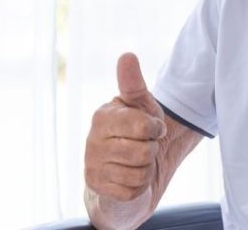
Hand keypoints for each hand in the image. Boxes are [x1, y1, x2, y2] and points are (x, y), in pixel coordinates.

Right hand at [85, 53, 167, 201]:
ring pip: (140, 172)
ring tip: (135, 162)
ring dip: (146, 169)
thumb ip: (134, 84)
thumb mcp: (140, 106)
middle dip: (151, 150)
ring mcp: (92, 166)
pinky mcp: (97, 190)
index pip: (144, 125)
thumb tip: (126, 55)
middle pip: (144, 151)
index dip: (156, 129)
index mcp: (103, 116)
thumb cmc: (136, 133)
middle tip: (142, 147)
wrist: (125, 170)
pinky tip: (129, 179)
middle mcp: (92, 140)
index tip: (150, 128)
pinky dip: (139, 187)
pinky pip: (133, 191)